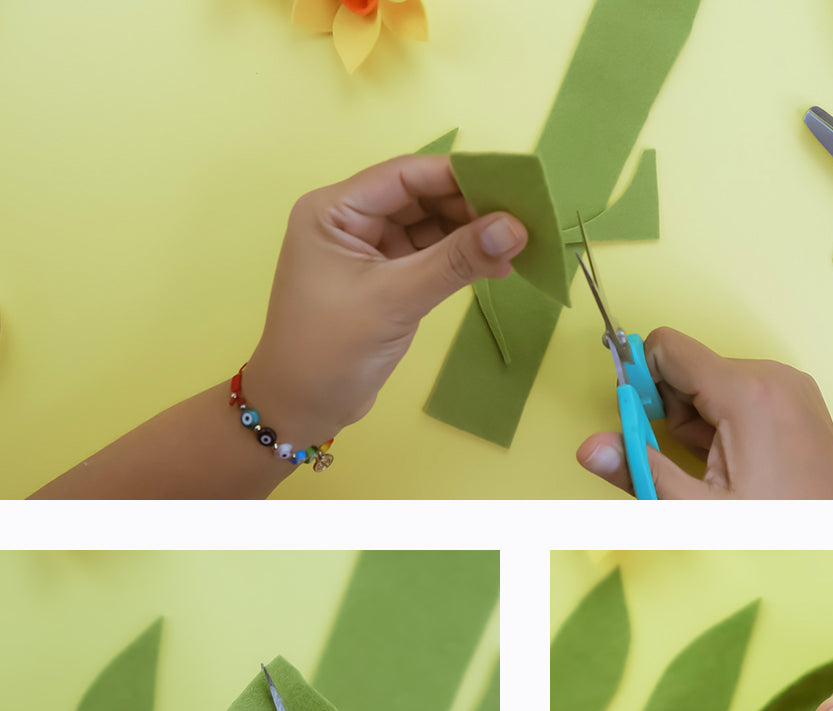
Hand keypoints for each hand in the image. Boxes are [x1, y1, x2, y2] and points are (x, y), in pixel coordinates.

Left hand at [246, 154, 526, 445]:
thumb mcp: (397, 299)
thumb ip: (457, 260)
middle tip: (525, 217)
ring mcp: (369, 253)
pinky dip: (461, 261)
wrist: (303, 409)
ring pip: (430, 229)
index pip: (405, 175)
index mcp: (334, 211)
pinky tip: (498, 266)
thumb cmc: (331, 349)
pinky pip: (430, 258)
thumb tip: (515, 228)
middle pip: (421, 198)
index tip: (511, 182)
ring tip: (521, 243)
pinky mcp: (386, 282)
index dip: (459, 176)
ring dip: (471, 235)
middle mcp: (350, 222)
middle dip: (470, 206)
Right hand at [577, 327, 832, 498]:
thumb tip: (590, 448)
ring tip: (720, 470)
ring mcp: (790, 387)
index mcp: (747, 393)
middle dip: (674, 413)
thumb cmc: (776, 534)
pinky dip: (726, 423)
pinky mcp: (798, 401)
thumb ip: (639, 470)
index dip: (641, 380)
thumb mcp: (696, 510)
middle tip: (692, 462)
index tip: (638, 421)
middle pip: (690, 368)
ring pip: (714, 383)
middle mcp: (773, 377)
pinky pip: (742, 394)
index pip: (669, 348)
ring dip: (700, 423)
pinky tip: (738, 464)